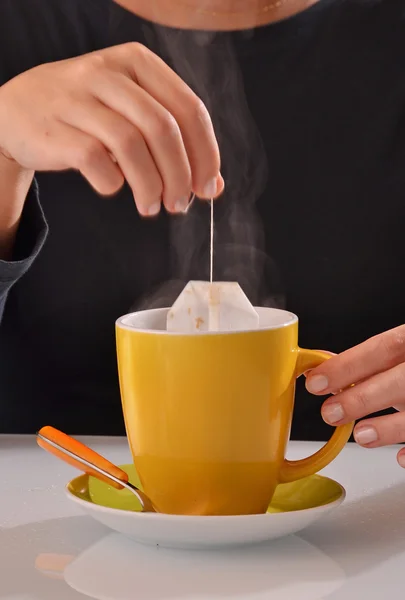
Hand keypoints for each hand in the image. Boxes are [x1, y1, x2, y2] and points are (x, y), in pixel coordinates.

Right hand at [0, 43, 222, 215]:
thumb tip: (214, 186)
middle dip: (180, 175)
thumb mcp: (131, 113)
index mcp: (137, 62)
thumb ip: (173, 141)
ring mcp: (77, 98)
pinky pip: (96, 161)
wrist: (17, 111)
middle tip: (180, 204)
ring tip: (152, 207)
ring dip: (150, 185)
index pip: (189, 108)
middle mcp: (108, 72)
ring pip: (131, 145)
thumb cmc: (87, 115)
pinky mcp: (54, 128)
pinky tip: (113, 187)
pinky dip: (112, 182)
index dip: (205, 153)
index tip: (207, 187)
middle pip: (163, 128)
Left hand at [305, 325, 404, 466]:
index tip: (317, 381)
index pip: (384, 347)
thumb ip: (371, 363)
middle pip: (402, 380)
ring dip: (390, 426)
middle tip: (330, 412)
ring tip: (361, 435)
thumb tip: (324, 371)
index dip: (349, 365)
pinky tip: (400, 457)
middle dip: (363, 397)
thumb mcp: (401, 353)